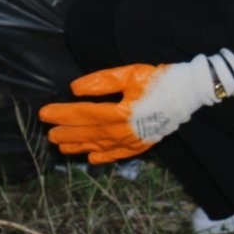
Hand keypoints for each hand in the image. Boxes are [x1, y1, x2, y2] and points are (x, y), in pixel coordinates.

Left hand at [39, 52, 233, 162]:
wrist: (189, 92)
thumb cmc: (157, 79)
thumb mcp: (128, 73)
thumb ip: (101, 82)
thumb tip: (75, 89)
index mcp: (120, 112)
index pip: (84, 114)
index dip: (62, 114)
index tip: (44, 113)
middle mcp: (125, 130)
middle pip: (89, 133)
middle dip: (67, 134)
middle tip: (48, 135)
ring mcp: (134, 140)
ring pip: (101, 146)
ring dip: (80, 148)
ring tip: (62, 148)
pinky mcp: (143, 143)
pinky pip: (120, 154)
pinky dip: (105, 157)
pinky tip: (93, 159)